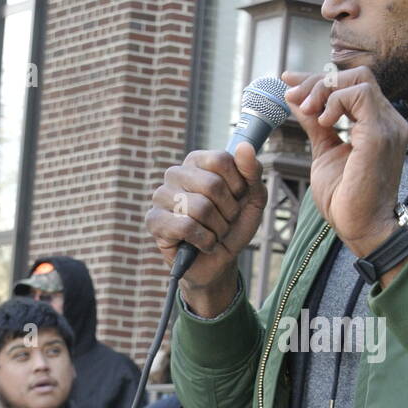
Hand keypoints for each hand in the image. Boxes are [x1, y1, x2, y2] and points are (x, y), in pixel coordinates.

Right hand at [146, 143, 267, 309]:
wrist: (221, 261)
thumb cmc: (233, 225)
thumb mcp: (252, 199)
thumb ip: (252, 172)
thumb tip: (244, 147)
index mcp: (197, 162)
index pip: (221, 159)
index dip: (238, 185)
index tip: (237, 198)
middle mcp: (175, 174)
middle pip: (212, 185)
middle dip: (229, 212)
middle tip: (224, 221)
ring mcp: (161, 196)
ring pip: (201, 208)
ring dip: (218, 229)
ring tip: (213, 233)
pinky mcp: (154, 220)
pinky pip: (186, 227)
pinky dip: (205, 241)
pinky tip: (202, 244)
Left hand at [282, 67, 407, 256]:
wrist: (361, 229)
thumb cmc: (346, 200)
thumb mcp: (324, 152)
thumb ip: (315, 124)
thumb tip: (295, 99)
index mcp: (378, 125)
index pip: (352, 84)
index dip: (318, 79)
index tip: (288, 81)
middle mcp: (389, 121)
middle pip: (356, 75)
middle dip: (318, 81)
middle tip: (294, 98)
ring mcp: (388, 126)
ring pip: (358, 80)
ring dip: (324, 89)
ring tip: (306, 111)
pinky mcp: (380, 134)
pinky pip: (360, 95)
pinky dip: (334, 101)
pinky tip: (322, 121)